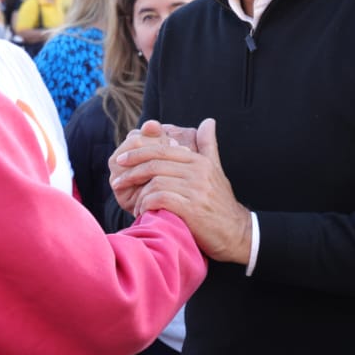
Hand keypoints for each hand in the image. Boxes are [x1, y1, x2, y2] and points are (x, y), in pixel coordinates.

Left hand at [117, 118, 251, 265]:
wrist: (238, 233)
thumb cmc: (221, 203)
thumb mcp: (216, 170)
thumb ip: (208, 145)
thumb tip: (208, 121)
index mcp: (200, 160)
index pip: (163, 149)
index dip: (139, 152)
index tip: (122, 159)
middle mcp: (198, 171)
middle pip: (155, 164)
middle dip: (131, 171)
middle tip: (117, 180)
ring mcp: (195, 190)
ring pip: (156, 182)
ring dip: (139, 193)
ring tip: (132, 202)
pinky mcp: (191, 208)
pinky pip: (160, 199)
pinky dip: (146, 204)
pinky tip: (142, 211)